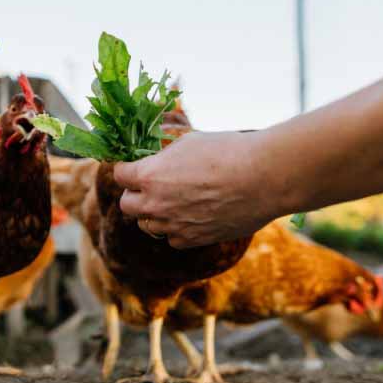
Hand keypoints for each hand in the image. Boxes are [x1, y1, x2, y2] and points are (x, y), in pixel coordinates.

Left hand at [113, 130, 289, 248]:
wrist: (263, 177)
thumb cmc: (228, 151)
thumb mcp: (189, 142)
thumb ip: (165, 155)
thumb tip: (156, 158)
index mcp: (149, 176)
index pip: (119, 175)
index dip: (126, 169)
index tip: (133, 167)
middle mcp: (155, 204)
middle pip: (127, 205)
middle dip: (135, 194)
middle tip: (150, 186)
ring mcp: (173, 226)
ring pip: (148, 225)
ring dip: (154, 214)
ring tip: (173, 201)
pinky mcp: (193, 240)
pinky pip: (172, 239)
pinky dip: (176, 230)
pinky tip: (190, 216)